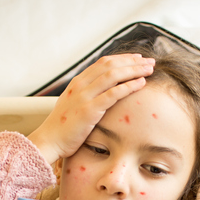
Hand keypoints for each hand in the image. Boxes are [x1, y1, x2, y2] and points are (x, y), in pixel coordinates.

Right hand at [28, 54, 154, 164]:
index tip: (138, 59)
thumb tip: (102, 94)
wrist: (49, 141)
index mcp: (77, 82)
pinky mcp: (89, 110)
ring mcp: (84, 96)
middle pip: (110, 65)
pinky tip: (141, 83)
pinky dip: (129, 86)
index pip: (103, 63)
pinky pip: (113, 94)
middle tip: (150, 62)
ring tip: (149, 70)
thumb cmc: (63, 128)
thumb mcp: (73, 106)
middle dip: (132, 61)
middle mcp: (80, 85)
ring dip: (134, 70)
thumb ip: (86, 96)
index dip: (122, 58)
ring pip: (113, 75)